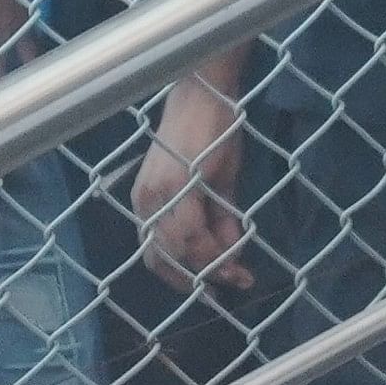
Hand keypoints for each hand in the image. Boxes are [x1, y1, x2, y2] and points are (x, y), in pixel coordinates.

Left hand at [132, 77, 254, 290]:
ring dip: (213, 267)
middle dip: (200, 279)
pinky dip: (215, 249)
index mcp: (147, 203)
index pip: (157, 256)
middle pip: (165, 260)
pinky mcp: (176, 184)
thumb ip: (220, 221)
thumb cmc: (209, 135)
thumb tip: (230, 257)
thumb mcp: (216, 187)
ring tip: (240, 271)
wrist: (206, 95)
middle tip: (233, 282)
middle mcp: (145, 202)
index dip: (185, 278)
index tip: (217, 289)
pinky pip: (192, 232)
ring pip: (181, 251)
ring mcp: (157, 193)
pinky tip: (235, 251)